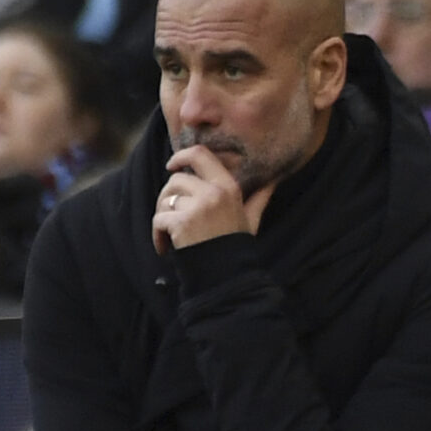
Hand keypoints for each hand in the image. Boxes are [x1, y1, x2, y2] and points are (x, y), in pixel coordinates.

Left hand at [153, 146, 274, 254]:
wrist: (228, 275)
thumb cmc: (236, 246)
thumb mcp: (250, 218)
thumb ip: (259, 198)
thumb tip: (273, 181)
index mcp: (227, 186)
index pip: (200, 154)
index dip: (181, 156)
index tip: (171, 165)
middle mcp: (213, 192)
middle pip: (175, 180)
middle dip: (167, 198)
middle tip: (170, 217)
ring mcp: (197, 207)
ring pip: (164, 200)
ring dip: (162, 217)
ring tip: (170, 235)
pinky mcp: (182, 223)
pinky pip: (158, 219)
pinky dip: (157, 235)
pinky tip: (165, 248)